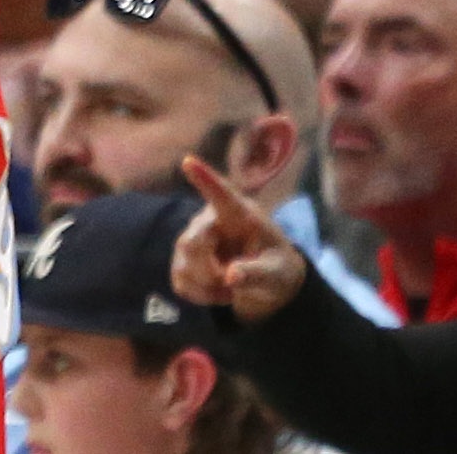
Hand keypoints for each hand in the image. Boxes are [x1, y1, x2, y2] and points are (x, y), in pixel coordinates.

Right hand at [168, 155, 307, 321]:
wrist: (267, 282)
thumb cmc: (277, 266)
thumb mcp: (277, 273)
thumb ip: (257, 273)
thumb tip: (231, 276)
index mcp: (238, 214)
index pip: (221, 194)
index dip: (204, 178)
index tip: (188, 161)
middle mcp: (210, 220)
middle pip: (192, 243)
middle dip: (210, 272)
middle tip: (233, 283)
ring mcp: (193, 239)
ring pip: (183, 265)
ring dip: (208, 286)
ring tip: (231, 287)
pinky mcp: (184, 260)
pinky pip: (179, 281)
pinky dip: (200, 295)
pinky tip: (218, 292)